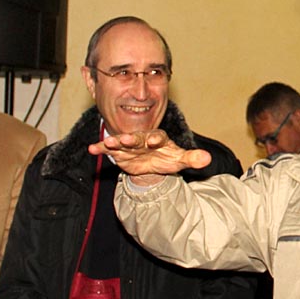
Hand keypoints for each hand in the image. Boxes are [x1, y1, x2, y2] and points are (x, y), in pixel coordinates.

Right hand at [88, 130, 210, 184]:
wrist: (152, 162)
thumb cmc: (167, 157)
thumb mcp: (179, 159)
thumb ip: (192, 158)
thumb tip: (207, 159)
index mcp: (159, 138)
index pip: (158, 136)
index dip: (156, 138)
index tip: (154, 140)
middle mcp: (142, 138)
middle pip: (137, 137)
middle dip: (131, 139)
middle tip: (126, 139)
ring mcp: (129, 144)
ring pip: (121, 141)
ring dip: (114, 141)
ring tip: (107, 143)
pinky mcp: (119, 151)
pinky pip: (109, 148)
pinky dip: (101, 148)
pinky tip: (92, 149)